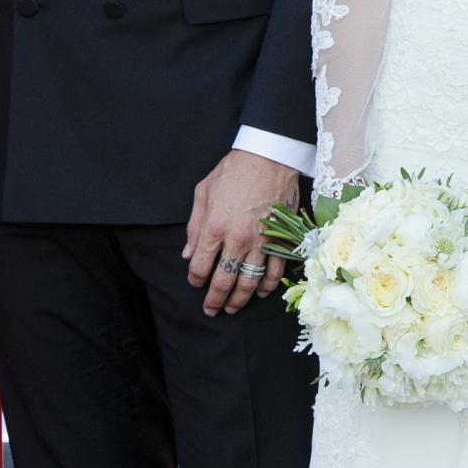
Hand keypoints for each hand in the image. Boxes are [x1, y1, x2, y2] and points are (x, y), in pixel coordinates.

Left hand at [184, 150, 300, 316]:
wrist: (270, 157)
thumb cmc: (234, 171)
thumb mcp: (203, 193)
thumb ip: (194, 226)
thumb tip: (187, 253)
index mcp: (214, 227)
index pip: (199, 266)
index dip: (195, 280)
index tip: (195, 284)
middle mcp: (237, 240)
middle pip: (223, 281)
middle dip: (215, 300)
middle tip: (211, 310)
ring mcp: (261, 242)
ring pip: (249, 281)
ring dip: (240, 299)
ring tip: (233, 308)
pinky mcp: (280, 240)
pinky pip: (275, 271)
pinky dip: (268, 285)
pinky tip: (260, 292)